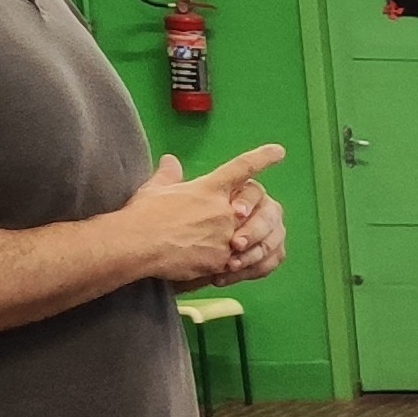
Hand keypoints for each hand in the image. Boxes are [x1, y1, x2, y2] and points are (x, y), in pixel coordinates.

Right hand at [129, 144, 284, 286]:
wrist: (138, 245)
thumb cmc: (143, 214)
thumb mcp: (156, 188)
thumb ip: (169, 175)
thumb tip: (170, 160)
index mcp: (210, 188)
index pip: (242, 168)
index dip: (262, 158)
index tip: (279, 152)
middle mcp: (224, 210)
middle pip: (248, 210)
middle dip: (243, 216)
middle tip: (229, 221)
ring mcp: (226, 236)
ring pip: (242, 238)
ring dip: (232, 241)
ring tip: (204, 246)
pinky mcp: (222, 260)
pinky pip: (232, 261)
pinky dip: (222, 263)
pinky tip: (203, 264)